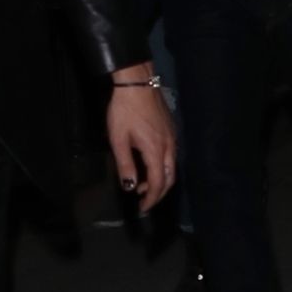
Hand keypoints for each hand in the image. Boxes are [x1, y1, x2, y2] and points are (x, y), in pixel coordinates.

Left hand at [106, 67, 175, 213]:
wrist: (137, 83)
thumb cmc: (124, 110)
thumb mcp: (118, 139)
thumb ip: (125, 165)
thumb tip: (129, 186)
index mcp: (156, 151)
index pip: (157, 184)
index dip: (151, 199)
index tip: (142, 208)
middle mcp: (169, 147)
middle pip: (169, 179)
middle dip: (158, 193)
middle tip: (145, 201)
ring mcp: (172, 137)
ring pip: (171, 167)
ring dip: (159, 180)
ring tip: (142, 184)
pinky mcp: (171, 130)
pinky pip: (171, 156)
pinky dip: (162, 167)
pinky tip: (149, 165)